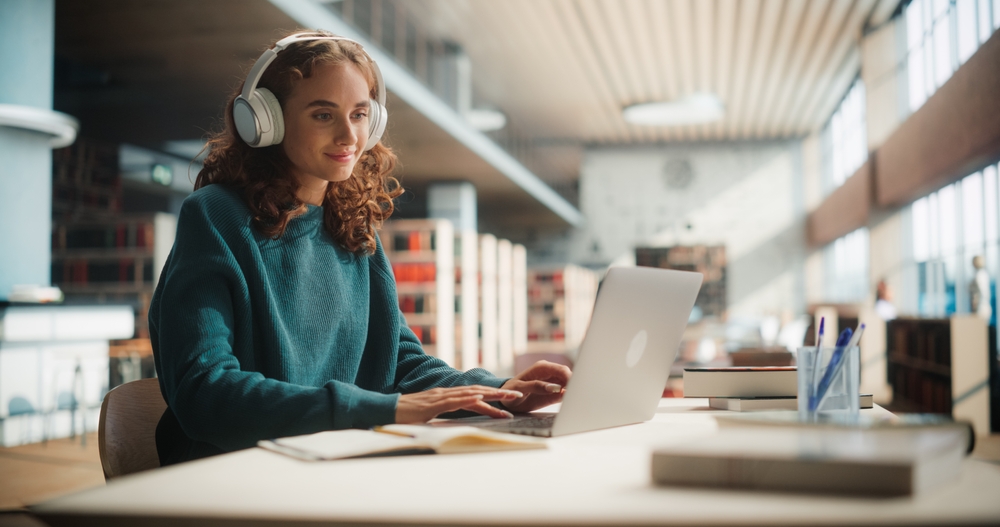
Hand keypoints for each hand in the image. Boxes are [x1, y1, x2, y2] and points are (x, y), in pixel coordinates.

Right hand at [395, 386, 522, 423]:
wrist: (388, 409)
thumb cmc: (407, 415)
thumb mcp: (431, 415)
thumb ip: (444, 414)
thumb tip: (459, 420)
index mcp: (447, 395)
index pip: (475, 393)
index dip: (493, 394)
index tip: (509, 398)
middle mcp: (447, 393)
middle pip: (478, 390)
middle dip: (500, 392)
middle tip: (519, 395)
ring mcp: (441, 397)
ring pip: (471, 394)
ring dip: (491, 395)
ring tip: (508, 398)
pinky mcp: (434, 404)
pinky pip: (455, 401)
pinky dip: (469, 400)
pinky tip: (481, 400)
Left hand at [499, 360, 571, 413]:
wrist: (506, 400)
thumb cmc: (510, 391)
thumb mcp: (520, 388)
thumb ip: (536, 386)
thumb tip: (554, 387)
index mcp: (542, 368)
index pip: (562, 370)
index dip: (570, 378)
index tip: (573, 389)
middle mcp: (549, 374)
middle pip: (568, 376)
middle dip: (574, 385)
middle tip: (575, 397)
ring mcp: (552, 383)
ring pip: (569, 385)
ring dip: (573, 392)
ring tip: (574, 401)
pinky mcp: (553, 393)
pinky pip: (564, 394)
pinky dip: (568, 398)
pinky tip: (569, 403)